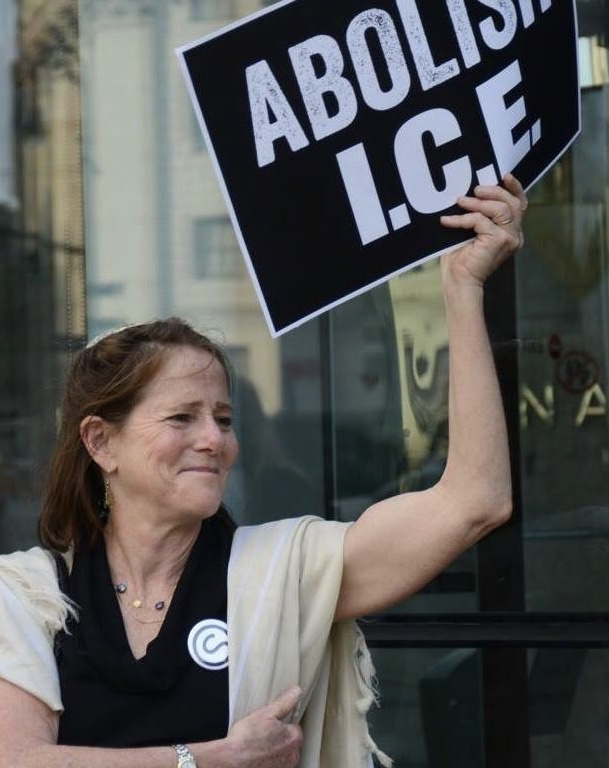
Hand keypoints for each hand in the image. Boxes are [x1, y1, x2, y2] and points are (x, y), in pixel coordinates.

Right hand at [224, 686, 302, 767]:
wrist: (232, 761)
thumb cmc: (246, 739)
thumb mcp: (266, 713)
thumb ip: (284, 702)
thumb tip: (297, 691)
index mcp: (294, 738)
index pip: (295, 727)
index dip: (282, 724)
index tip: (271, 724)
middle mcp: (293, 756)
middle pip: (290, 743)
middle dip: (280, 739)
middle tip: (263, 735)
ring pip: (283, 755)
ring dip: (275, 751)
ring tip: (259, 746)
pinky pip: (275, 765)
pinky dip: (269, 762)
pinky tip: (257, 757)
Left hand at [439, 173, 526, 287]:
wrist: (458, 281)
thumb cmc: (461, 258)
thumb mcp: (470, 231)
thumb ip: (478, 214)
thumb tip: (470, 191)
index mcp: (511, 232)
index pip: (520, 205)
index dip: (515, 188)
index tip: (504, 175)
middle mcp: (514, 235)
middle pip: (512, 204)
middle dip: (494, 192)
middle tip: (475, 189)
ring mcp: (509, 238)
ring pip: (500, 209)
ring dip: (478, 203)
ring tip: (460, 201)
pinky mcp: (499, 241)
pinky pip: (480, 220)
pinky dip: (462, 218)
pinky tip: (447, 221)